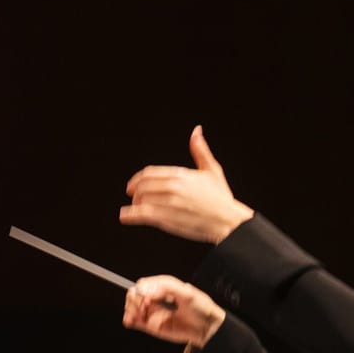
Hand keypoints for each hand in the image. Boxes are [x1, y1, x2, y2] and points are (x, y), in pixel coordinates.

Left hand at [119, 125, 253, 242]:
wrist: (229, 221)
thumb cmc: (222, 198)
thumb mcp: (212, 170)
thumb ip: (200, 150)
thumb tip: (196, 131)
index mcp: (181, 174)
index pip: (150, 173)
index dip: (137, 179)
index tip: (133, 185)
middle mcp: (174, 187)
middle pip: (143, 186)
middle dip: (135, 192)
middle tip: (134, 197)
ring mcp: (170, 203)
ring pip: (142, 200)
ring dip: (135, 205)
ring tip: (134, 210)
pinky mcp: (169, 219)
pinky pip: (144, 215)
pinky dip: (132, 216)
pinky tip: (125, 216)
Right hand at [123, 275, 224, 346]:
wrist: (207, 327)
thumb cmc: (201, 308)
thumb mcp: (187, 293)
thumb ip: (166, 288)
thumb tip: (146, 291)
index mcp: (164, 286)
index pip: (143, 284)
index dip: (141, 290)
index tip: (147, 298)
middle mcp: (156, 298)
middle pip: (134, 294)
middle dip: (135, 300)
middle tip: (144, 306)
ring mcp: (153, 311)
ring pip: (132, 307)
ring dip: (130, 309)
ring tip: (138, 315)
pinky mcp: (151, 325)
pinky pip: (134, 321)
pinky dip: (129, 319)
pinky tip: (131, 321)